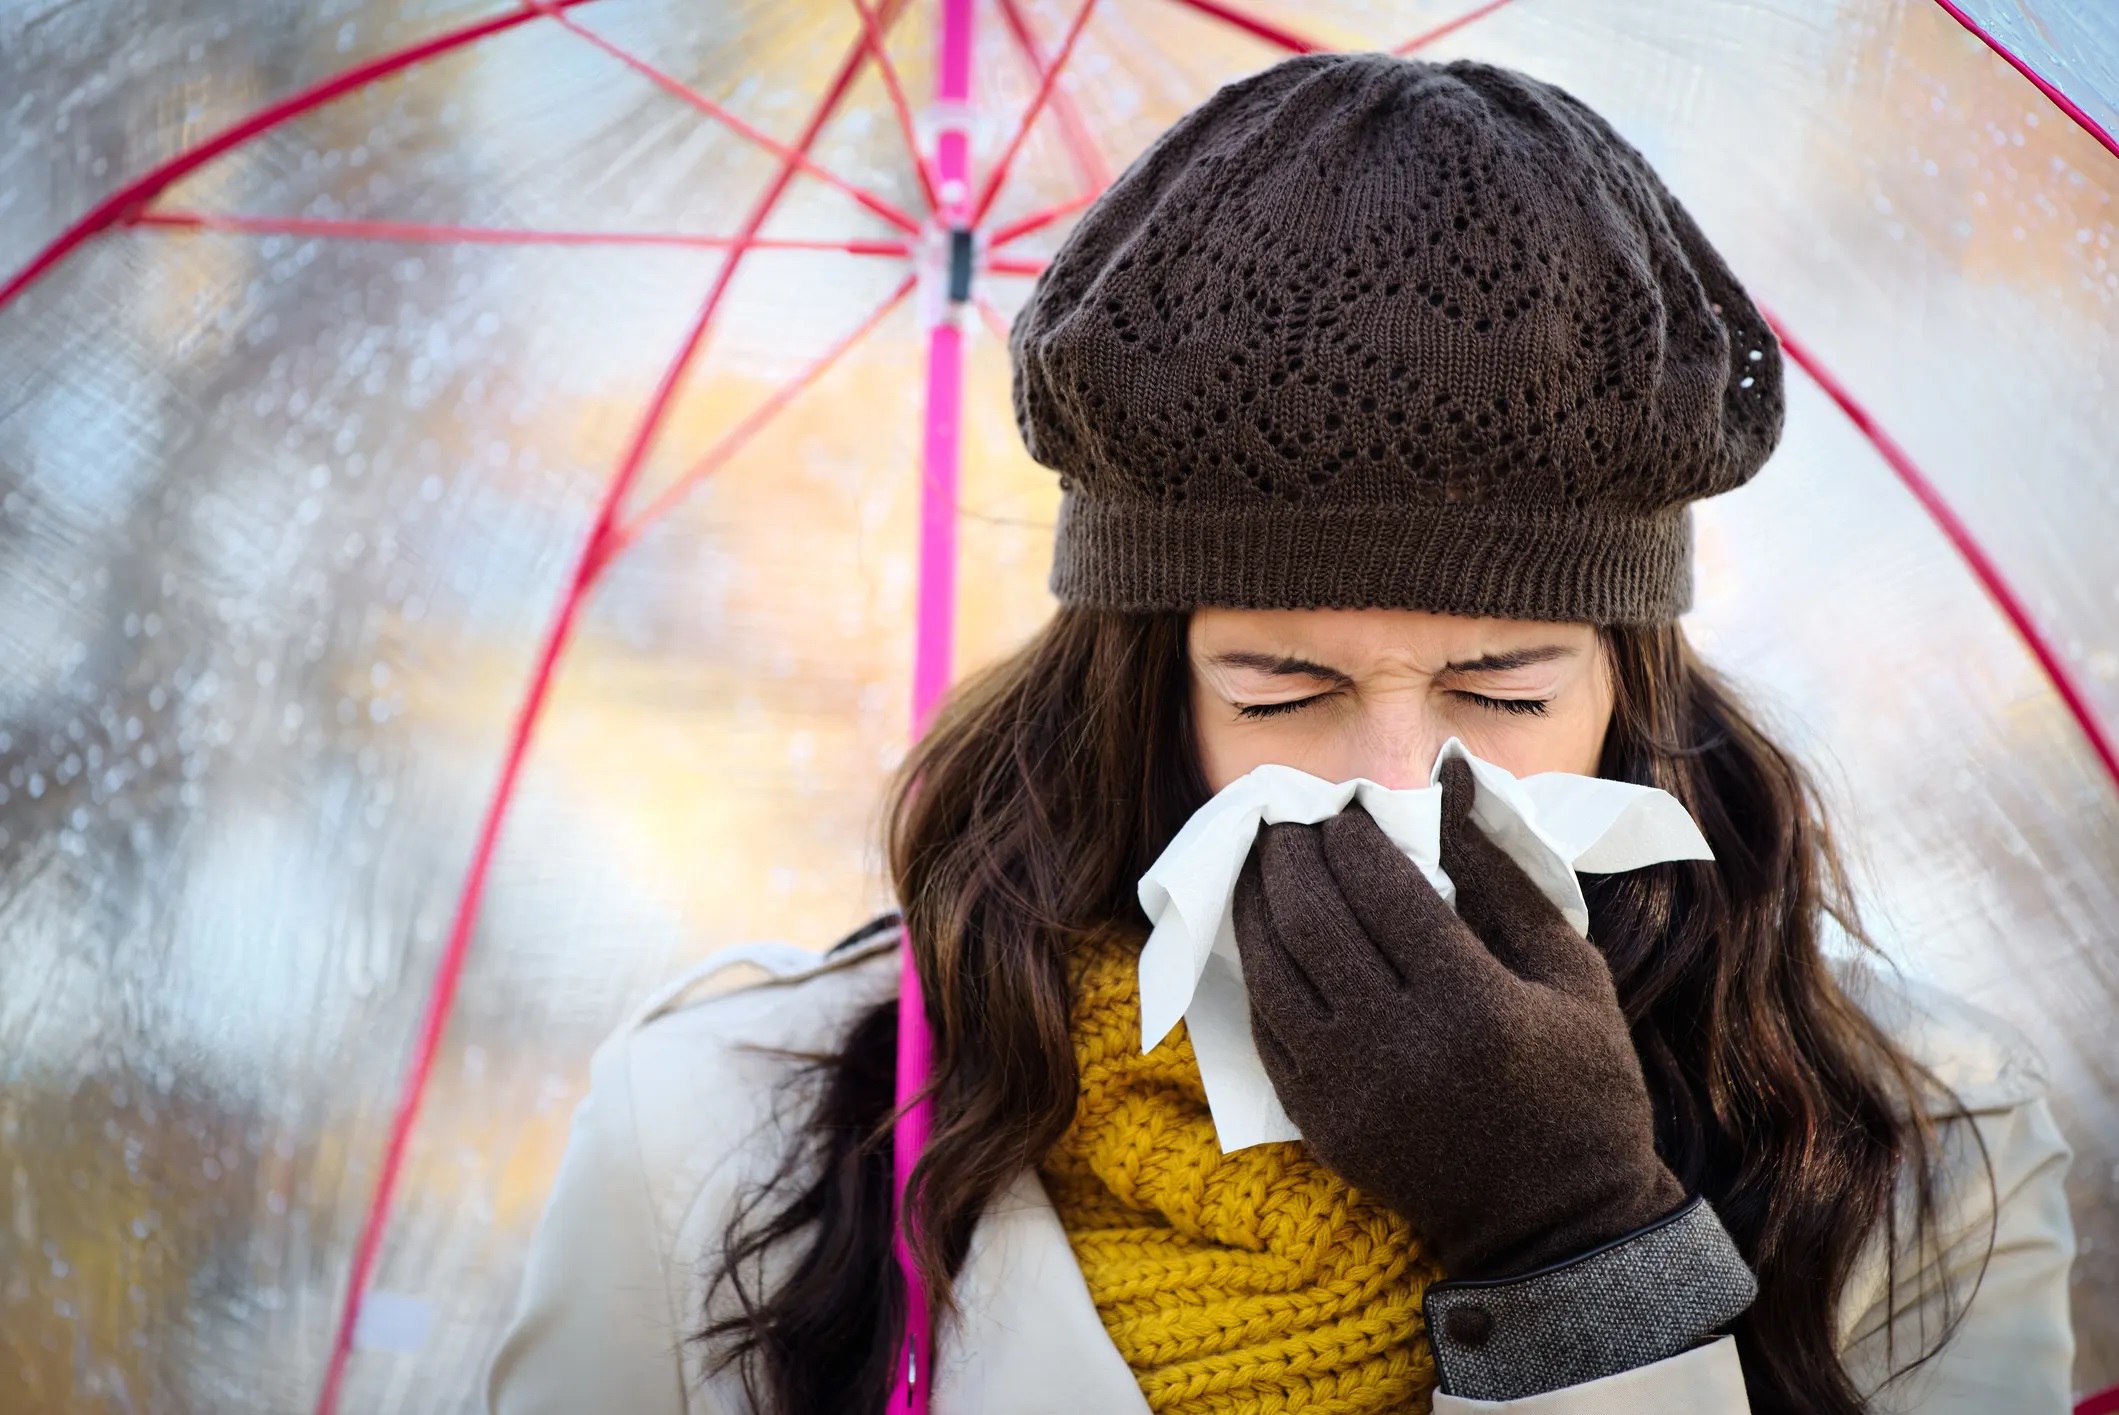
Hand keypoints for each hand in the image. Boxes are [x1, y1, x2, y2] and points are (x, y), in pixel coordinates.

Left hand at [1230, 756, 1687, 1279]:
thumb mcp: (1571, 972)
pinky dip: (1257, 973)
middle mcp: (1399, 1045)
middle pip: (1314, 921)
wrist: (1556, 1222)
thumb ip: (1503, 875)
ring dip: (1256, 905)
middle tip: (1285, 818)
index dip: (1351, 836)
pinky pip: (1265, 1031)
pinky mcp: (1321, 1124)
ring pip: (1271, 972)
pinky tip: (1261, 936)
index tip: (1344, 807)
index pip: (1382, 889)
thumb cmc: (1582, 1086)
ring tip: (1261, 862)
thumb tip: (1451, 781)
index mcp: (1471, 1003)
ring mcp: (1350, 1090)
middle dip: (1290, 855)